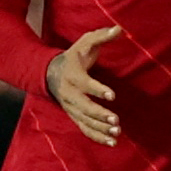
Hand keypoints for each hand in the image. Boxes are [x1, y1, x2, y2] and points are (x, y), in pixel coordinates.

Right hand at [45, 25, 123, 145]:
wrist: (50, 73)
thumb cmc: (74, 56)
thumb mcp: (85, 43)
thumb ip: (102, 36)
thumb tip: (120, 29)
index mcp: (73, 75)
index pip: (85, 84)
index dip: (97, 89)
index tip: (112, 95)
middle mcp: (70, 93)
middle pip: (84, 107)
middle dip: (99, 115)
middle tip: (116, 120)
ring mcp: (71, 107)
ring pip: (84, 121)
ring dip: (100, 128)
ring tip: (117, 132)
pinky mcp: (74, 116)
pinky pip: (84, 129)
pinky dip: (97, 137)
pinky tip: (112, 142)